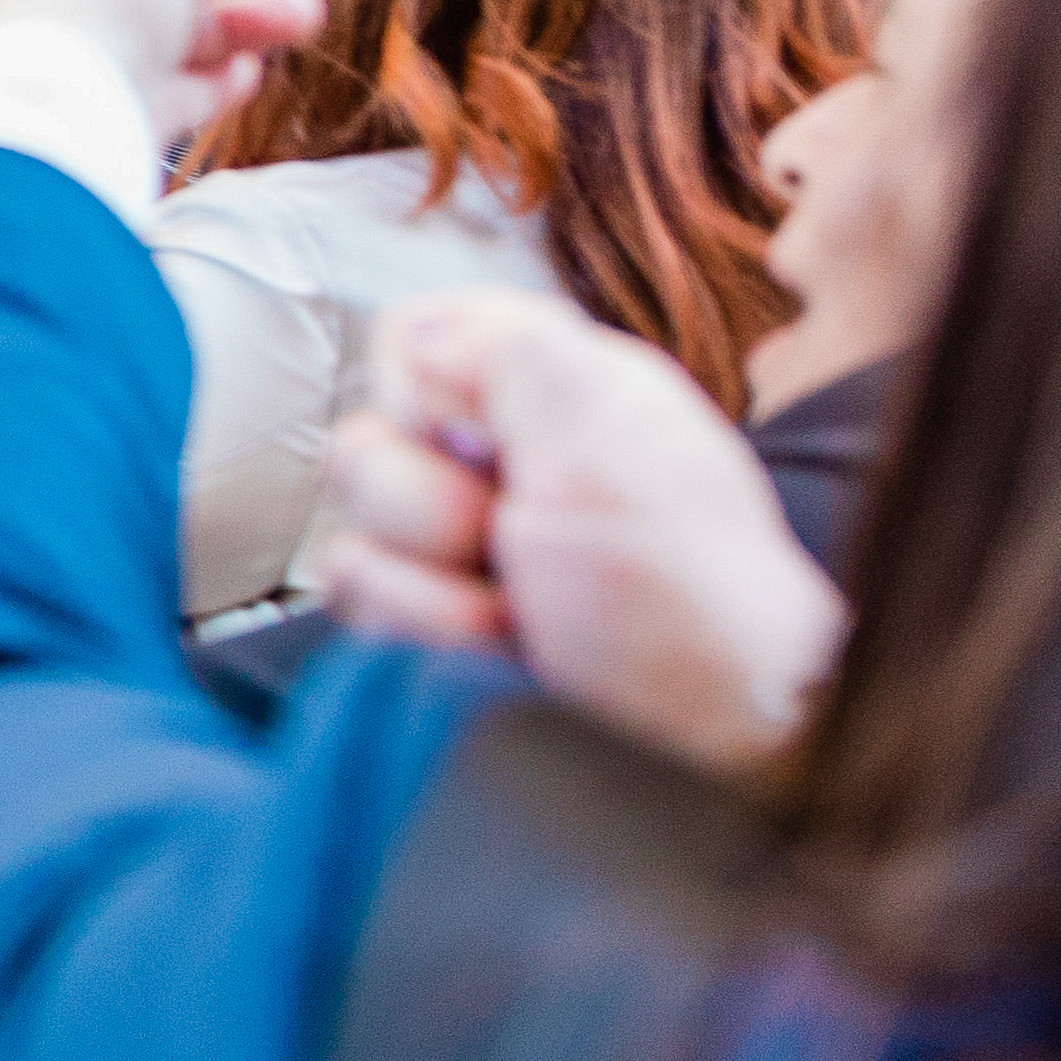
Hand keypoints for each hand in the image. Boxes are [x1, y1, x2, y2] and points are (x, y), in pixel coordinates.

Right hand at [320, 290, 845, 774]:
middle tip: (517, 539)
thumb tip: (420, 339)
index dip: (424, 388)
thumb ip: (509, 348)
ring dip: (434, 579)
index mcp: (547, 386)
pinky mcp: (434, 617)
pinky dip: (422, 626)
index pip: (414, 336)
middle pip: (367, 439)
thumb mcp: (606, 430)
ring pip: (354, 526)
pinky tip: (493, 644)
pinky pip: (358, 597)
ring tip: (519, 610)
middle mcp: (496, 457)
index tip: (488, 438)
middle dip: (429, 504)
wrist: (706, 724)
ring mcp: (460, 544)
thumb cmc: (683, 581)